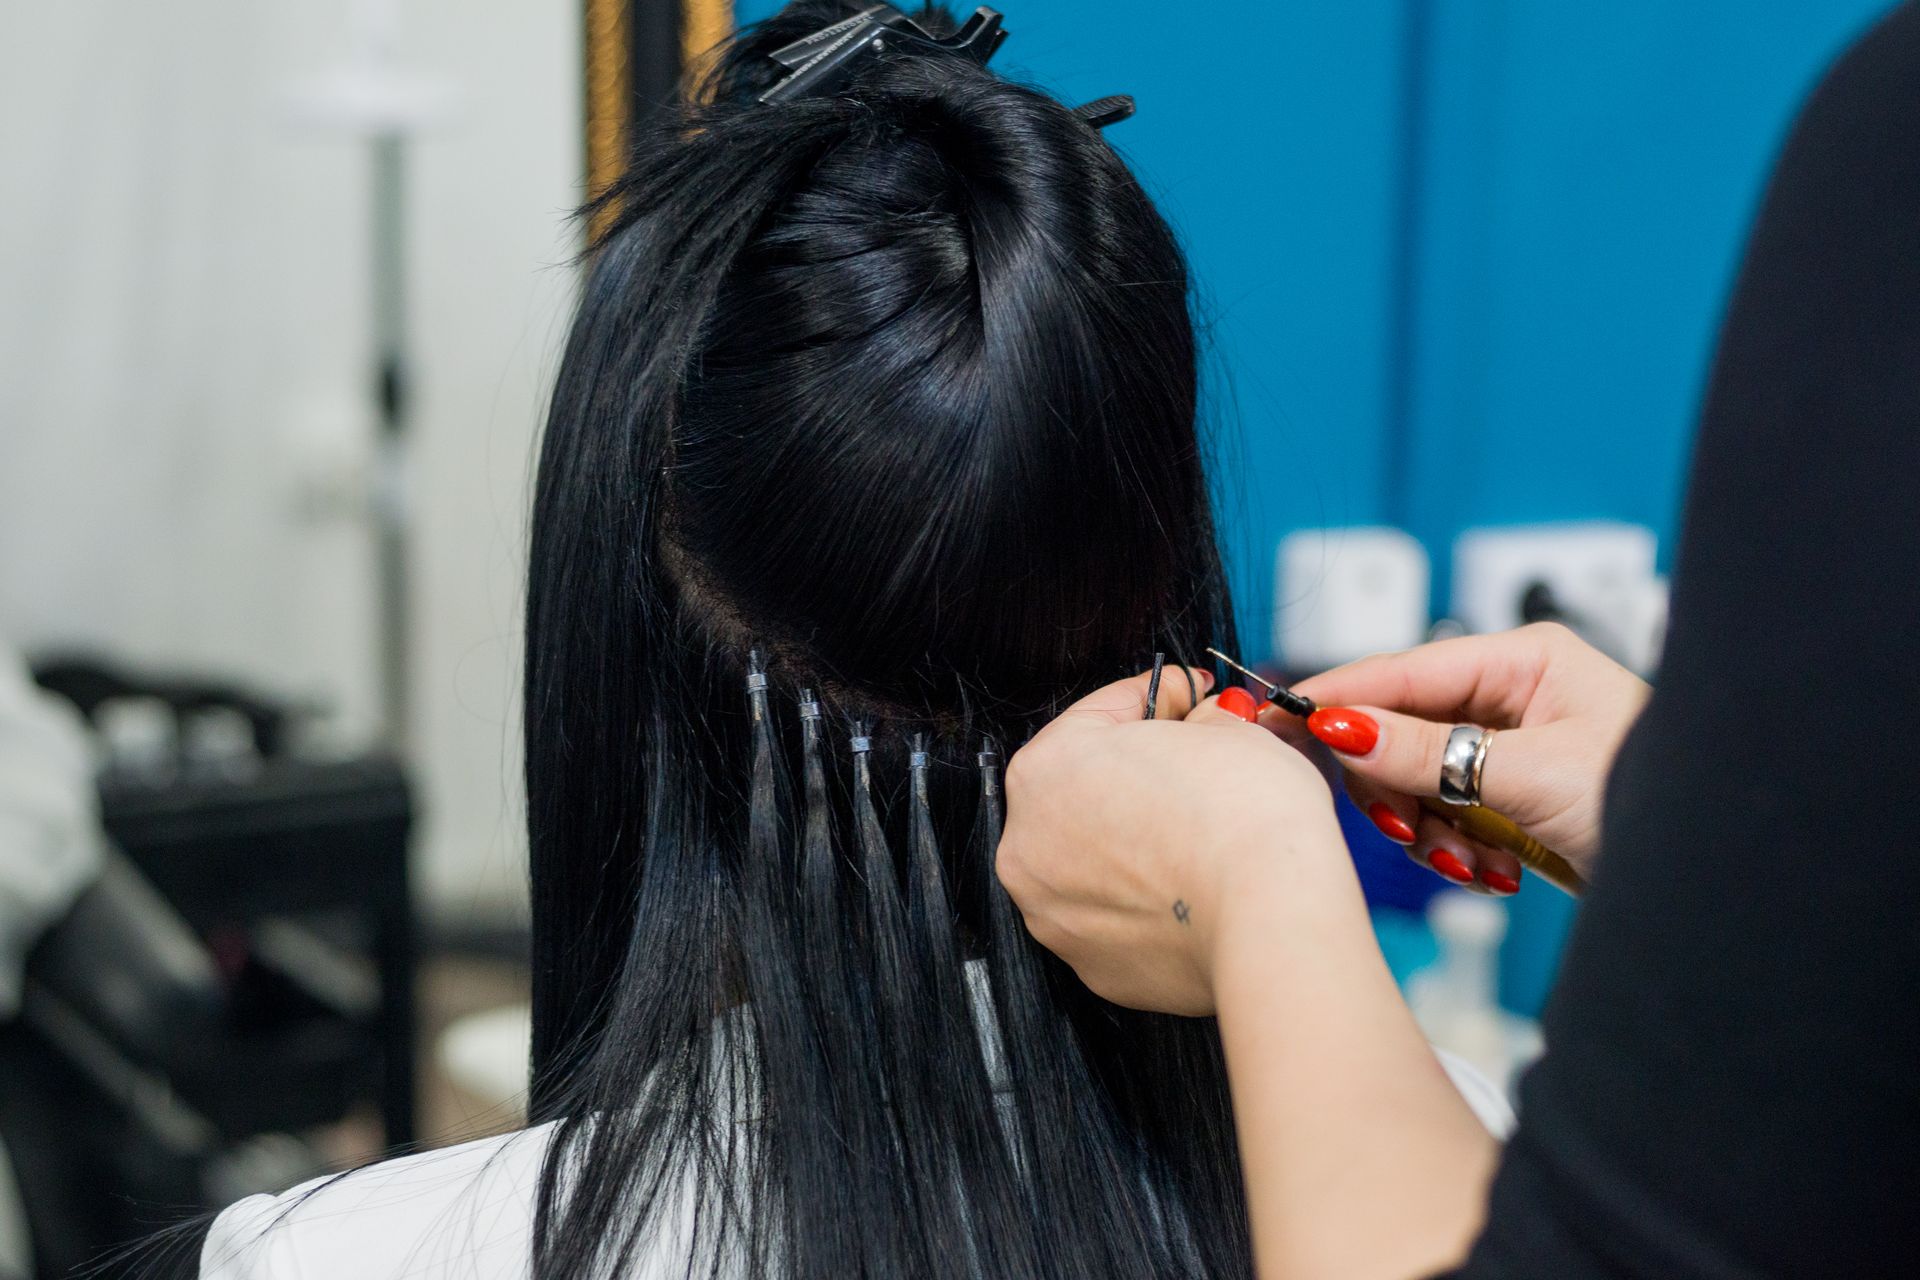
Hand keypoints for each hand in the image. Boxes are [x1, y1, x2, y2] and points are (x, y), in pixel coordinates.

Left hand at [997, 668, 1353, 1015]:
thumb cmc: (1246, 823)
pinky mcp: (1091, 966)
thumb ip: (1200, 719)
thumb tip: (1202, 722)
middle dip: (1140, 775)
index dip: (1160, 696)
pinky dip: (1147, 902)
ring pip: (1094, 861)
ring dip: (1136, 843)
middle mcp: (1030, 843)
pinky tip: (1191, 888)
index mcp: (1048, 767)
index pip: (1103, 712)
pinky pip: (1115, 917)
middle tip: (1200, 766)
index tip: (1190, 696)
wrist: (1273, 921)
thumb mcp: (1231, 729)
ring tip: (1198, 837)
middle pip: (1087, 791)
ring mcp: (1054, 912)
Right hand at [1290, 622, 1649, 891]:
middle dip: (1401, 790)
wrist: (1712, 875)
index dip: (1339, 696)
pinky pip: (1447, 819)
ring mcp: (1510, 751)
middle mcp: (1511, 698)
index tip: (1276, 717)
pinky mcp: (1511, 801)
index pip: (1403, 670)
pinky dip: (1458, 852)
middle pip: (1400, 733)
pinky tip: (1495, 872)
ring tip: (1474, 863)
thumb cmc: (1652, 798)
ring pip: (1418, 784)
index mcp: (1524, 661)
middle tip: (1409, 826)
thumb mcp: (1527, 775)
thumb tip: (1342, 727)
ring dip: (1433, 832)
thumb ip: (1425, 752)